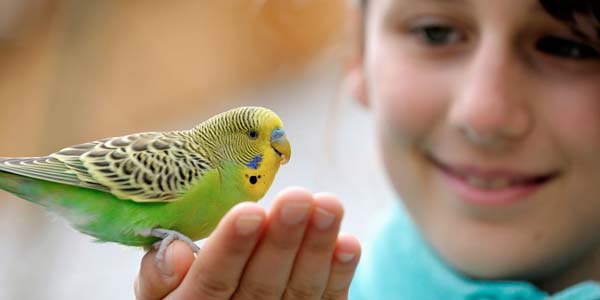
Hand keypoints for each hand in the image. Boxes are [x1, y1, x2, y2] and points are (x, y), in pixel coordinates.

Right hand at [135, 187, 360, 299]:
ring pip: (299, 292)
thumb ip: (158, 276)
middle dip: (282, 240)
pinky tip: (349, 242)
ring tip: (329, 205)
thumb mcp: (159, 293)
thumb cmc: (186, 296)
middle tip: (298, 198)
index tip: (249, 211)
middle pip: (261, 285)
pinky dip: (340, 274)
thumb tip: (174, 251)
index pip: (212, 282)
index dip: (231, 248)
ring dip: (317, 248)